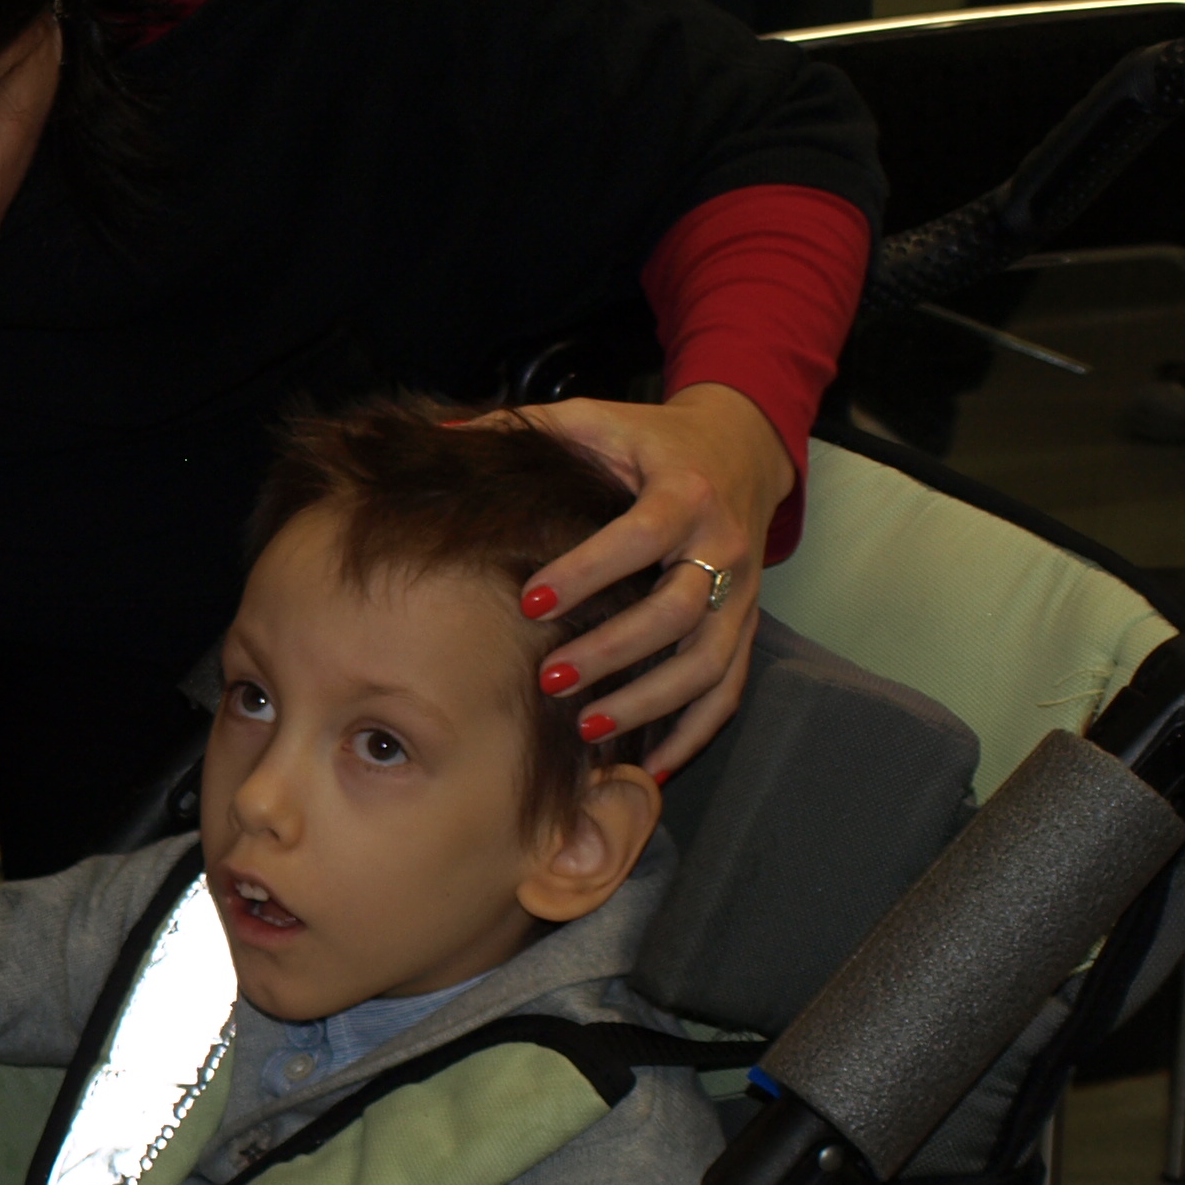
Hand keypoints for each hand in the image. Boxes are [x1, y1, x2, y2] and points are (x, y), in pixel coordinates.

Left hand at [501, 384, 798, 773]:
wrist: (739, 450)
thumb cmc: (649, 440)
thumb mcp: (594, 418)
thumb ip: (523, 426)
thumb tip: (439, 438)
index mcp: (684, 492)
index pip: (640, 536)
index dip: (588, 570)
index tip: (530, 602)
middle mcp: (722, 546)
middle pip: (676, 611)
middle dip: (613, 650)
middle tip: (550, 678)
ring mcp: (741, 594)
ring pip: (707, 663)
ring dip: (649, 702)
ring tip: (587, 727)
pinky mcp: (744, 627)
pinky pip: (727, 690)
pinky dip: (694, 733)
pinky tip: (650, 765)